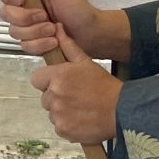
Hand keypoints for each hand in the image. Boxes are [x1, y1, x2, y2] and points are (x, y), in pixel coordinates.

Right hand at [0, 0, 113, 59]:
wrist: (90, 34)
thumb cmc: (80, 10)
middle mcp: (25, 8)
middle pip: (5, 13)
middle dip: (25, 17)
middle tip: (44, 15)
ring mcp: (27, 26)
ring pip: (14, 31)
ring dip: (36, 32)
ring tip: (53, 29)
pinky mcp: (32, 41)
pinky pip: (25, 46)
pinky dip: (40, 44)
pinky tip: (53, 40)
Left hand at [30, 29, 124, 144]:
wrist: (121, 110)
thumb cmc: (104, 85)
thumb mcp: (86, 62)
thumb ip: (68, 46)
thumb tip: (57, 28)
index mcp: (57, 77)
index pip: (36, 79)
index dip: (47, 81)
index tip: (60, 82)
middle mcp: (53, 96)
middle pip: (45, 97)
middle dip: (56, 96)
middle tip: (76, 96)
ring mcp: (57, 115)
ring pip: (52, 113)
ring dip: (62, 111)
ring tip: (81, 108)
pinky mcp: (63, 130)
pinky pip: (59, 127)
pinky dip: (68, 124)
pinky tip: (82, 119)